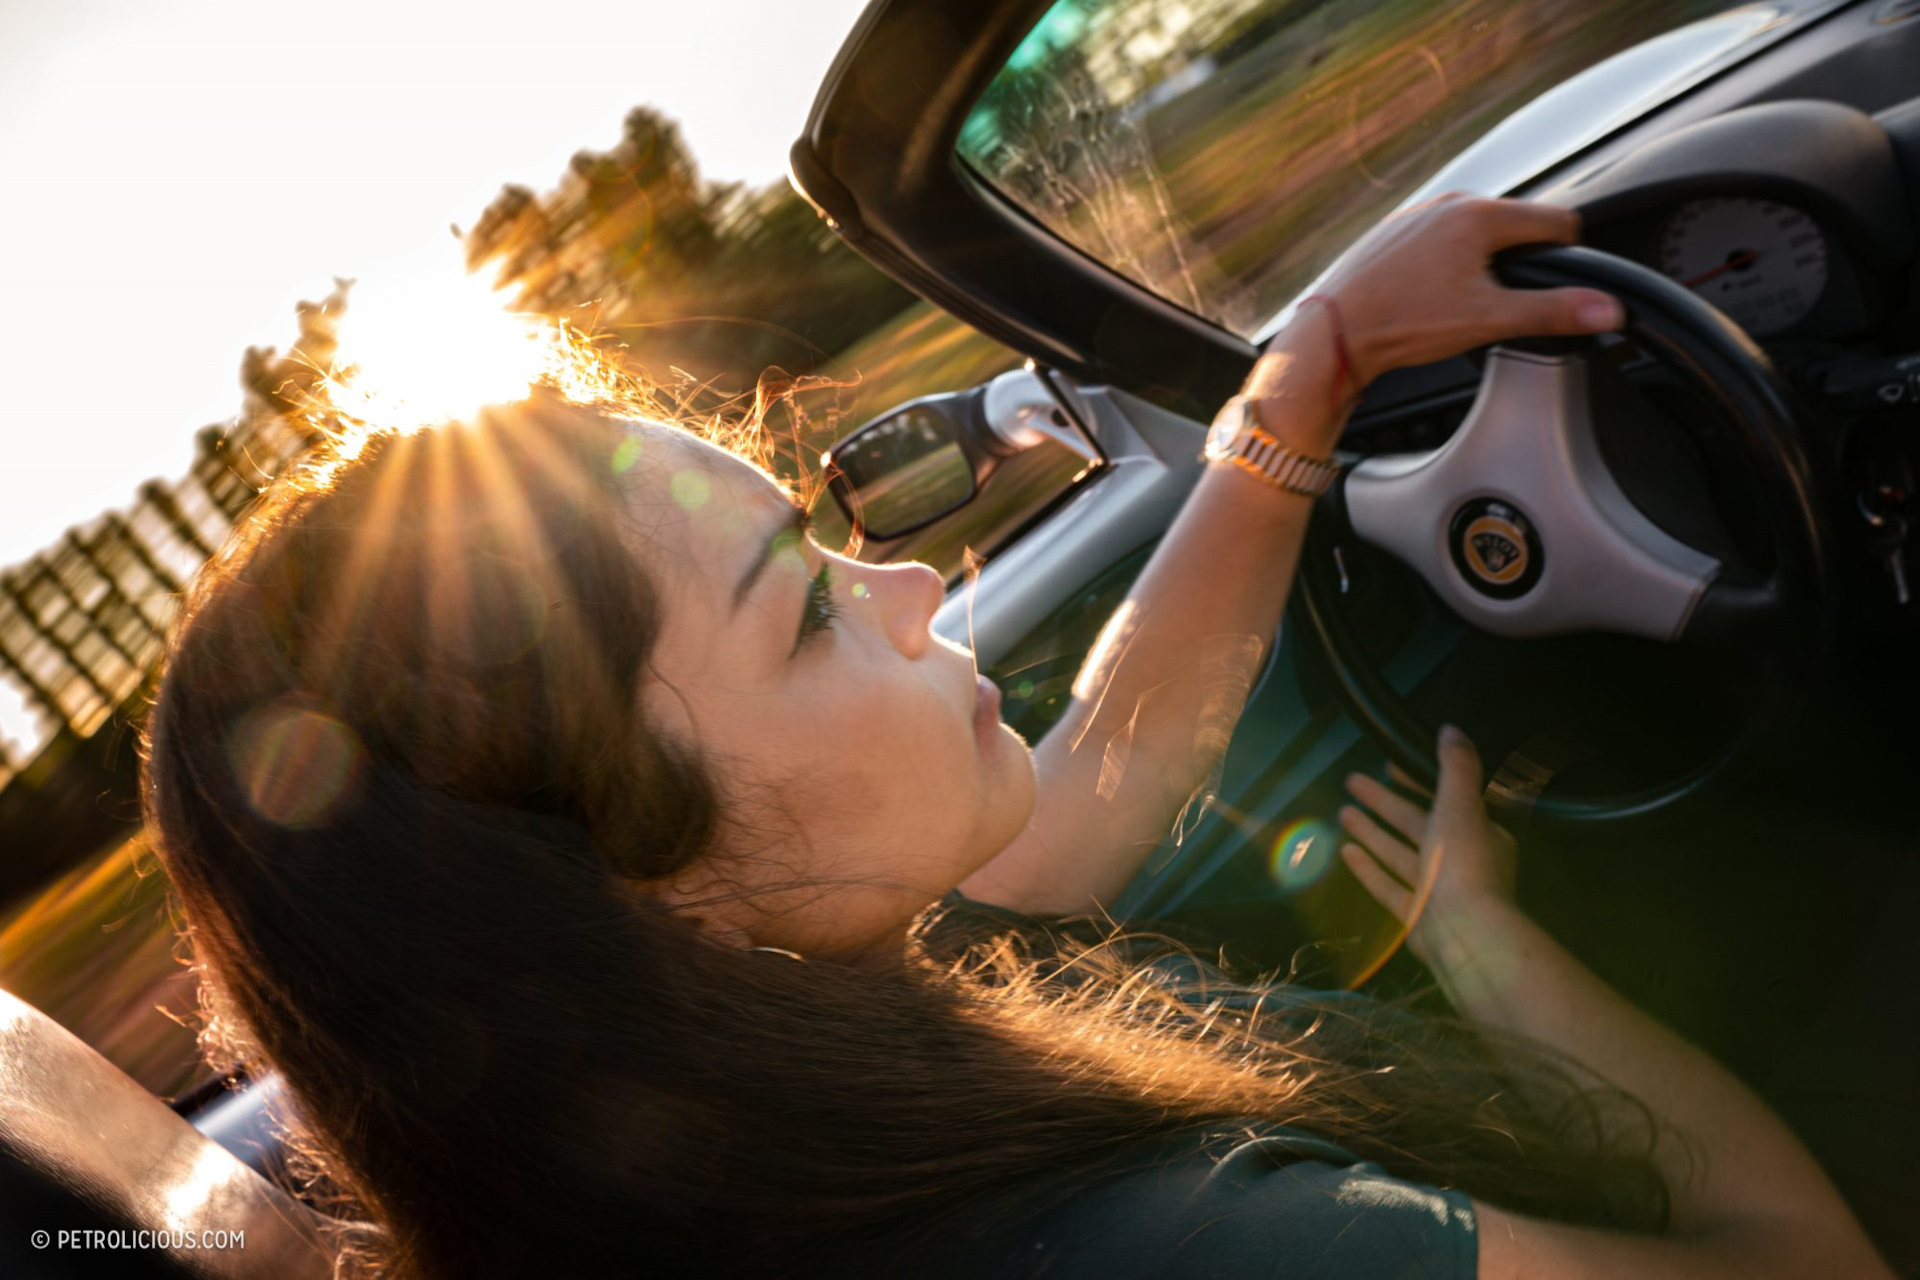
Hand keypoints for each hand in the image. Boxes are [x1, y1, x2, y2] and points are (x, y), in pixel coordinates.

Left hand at [1273, 194, 1624, 393]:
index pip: (1558, 222)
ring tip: (1464, 305)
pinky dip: (1450, 266)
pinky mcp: (1395, 234)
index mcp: (1480, 214)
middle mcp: (1449, 204)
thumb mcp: (1488, 320)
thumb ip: (1552, 311)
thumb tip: (1606, 309)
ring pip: (1476, 235)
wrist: (1332, 333)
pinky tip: (1433, 298)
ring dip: (1485, 265)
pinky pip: (1441, 242)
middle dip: (1522, 263)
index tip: (1560, 288)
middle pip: (1516, 226)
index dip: (1569, 257)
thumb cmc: (1400, 323)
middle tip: (1505, 306)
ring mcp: (1418, 216)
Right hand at [1337, 725, 1519, 974]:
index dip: (1415, 779)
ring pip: (1400, 854)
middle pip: (1416, 824)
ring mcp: (1437, 890)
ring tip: (1343, 811)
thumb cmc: (1464, 864)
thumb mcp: (1461, 806)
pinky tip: (1346, 852)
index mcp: (1478, 833)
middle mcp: (1459, 860)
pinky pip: (1390, 887)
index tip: (1387, 764)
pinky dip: (1370, 869)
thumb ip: (1456, 767)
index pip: (1444, 797)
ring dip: (1372, 832)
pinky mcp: (1417, 916)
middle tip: (1352, 781)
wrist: (1465, 933)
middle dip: (1385, 802)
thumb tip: (1450, 729)